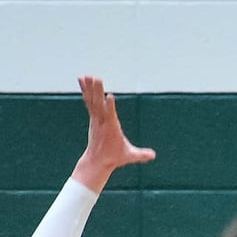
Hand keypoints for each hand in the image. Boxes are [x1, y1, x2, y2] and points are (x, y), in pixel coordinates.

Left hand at [73, 75, 156, 189]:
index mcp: (111, 128)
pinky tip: (82, 80)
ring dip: (89, 88)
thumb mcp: (130, 156)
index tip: (110, 96)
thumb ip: (141, 155)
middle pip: (99, 104)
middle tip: (97, 78)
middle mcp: (101, 121)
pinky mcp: (93, 117)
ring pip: (92, 100)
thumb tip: (153, 155)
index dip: (110, 106)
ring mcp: (95, 118)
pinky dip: (86, 90)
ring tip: (86, 76)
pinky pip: (89, 101)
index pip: (111, 116)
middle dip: (98, 91)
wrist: (97, 161)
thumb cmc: (115, 157)